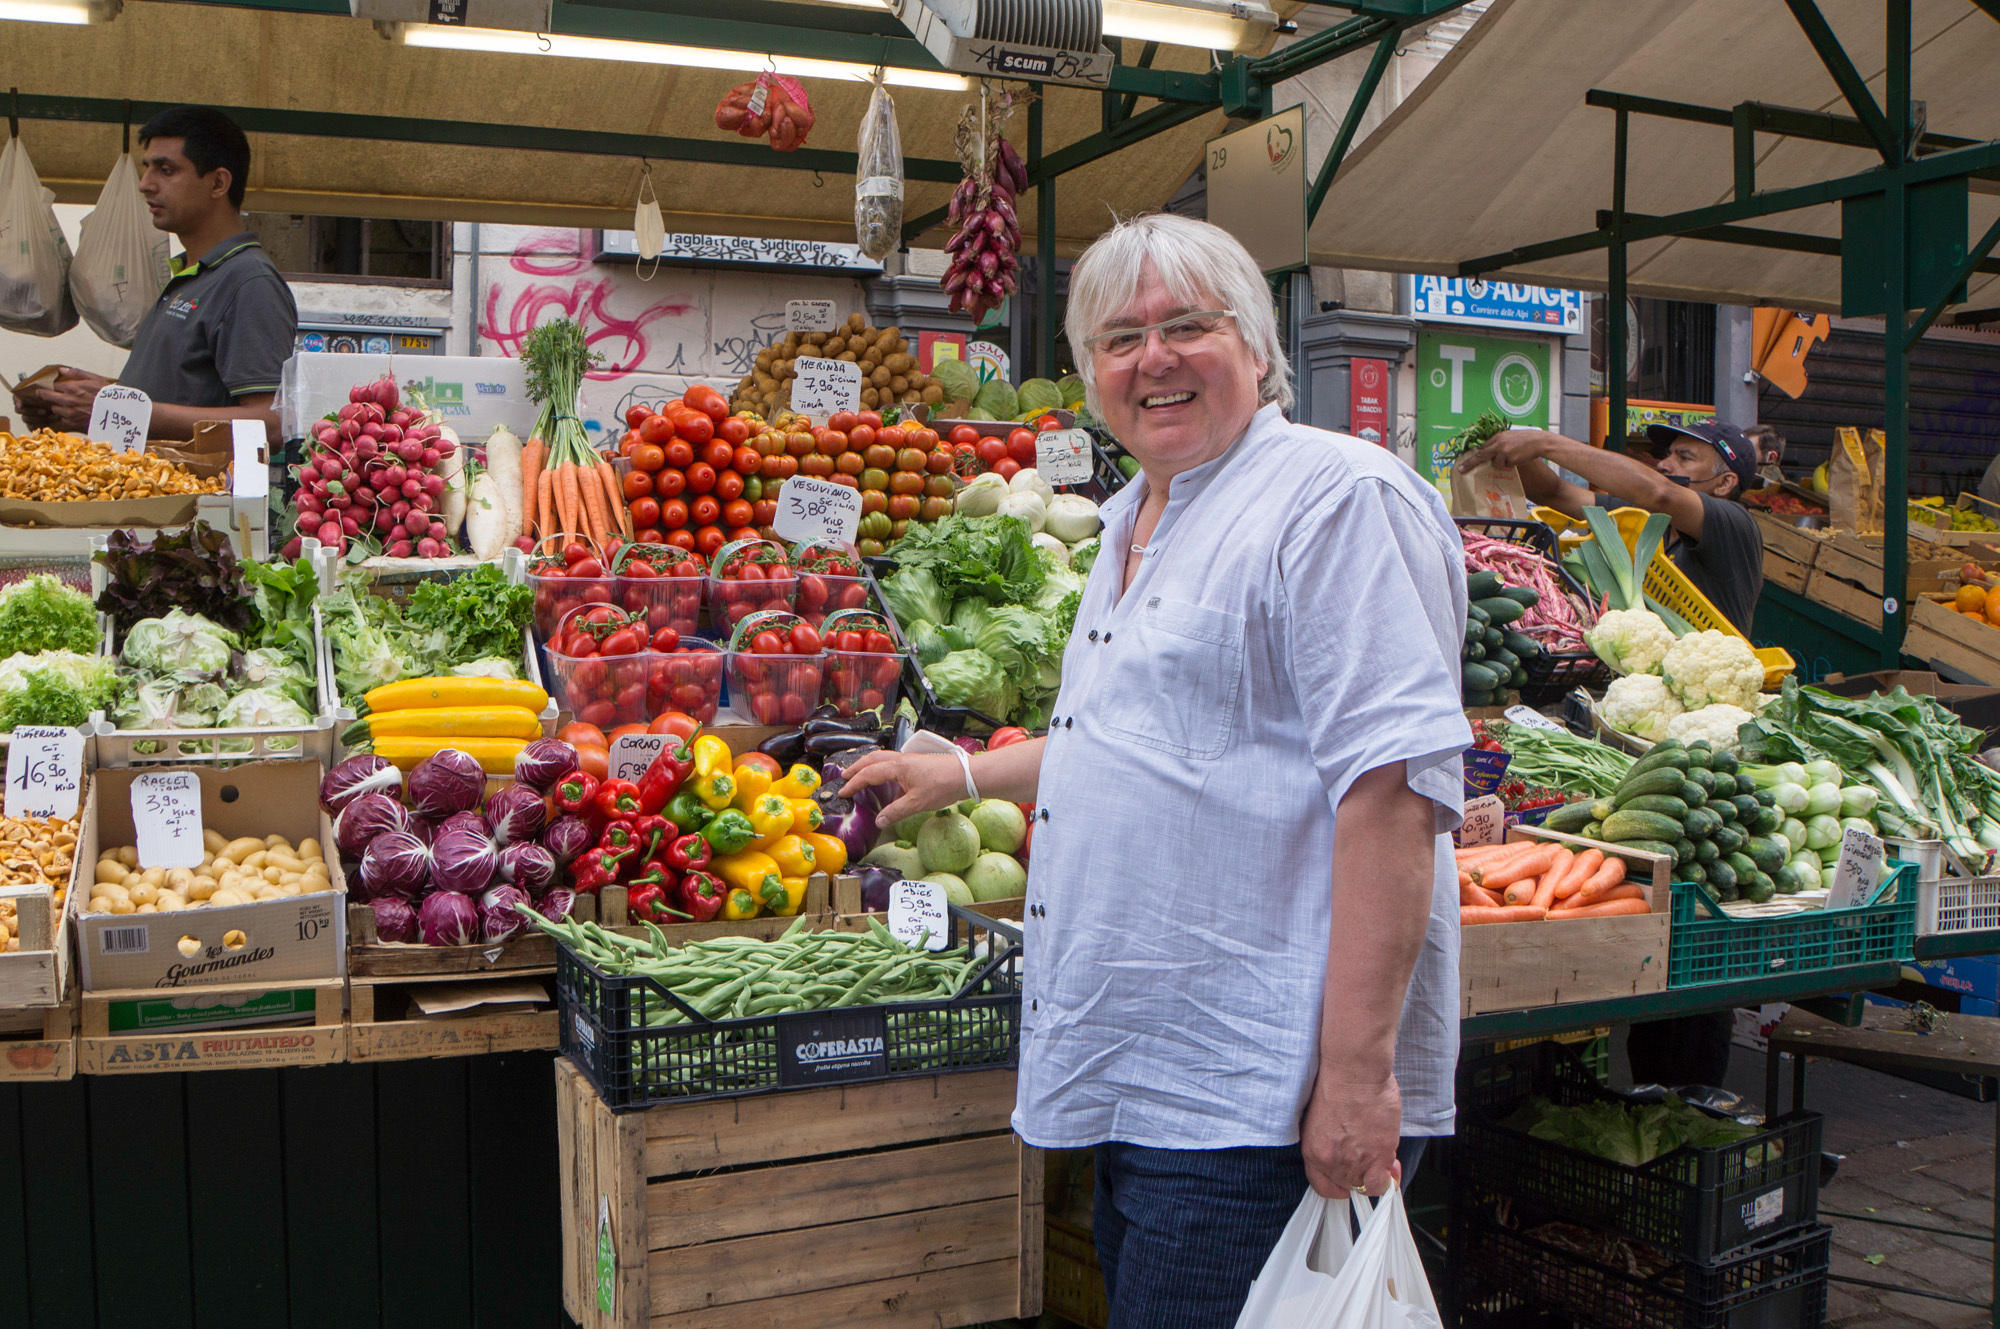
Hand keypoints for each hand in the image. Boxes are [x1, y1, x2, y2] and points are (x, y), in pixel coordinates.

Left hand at [26, 368, 113, 432]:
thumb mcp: (95, 379)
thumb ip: (76, 373)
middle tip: (43, 393)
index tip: (53, 385)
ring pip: (54, 408)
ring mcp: (69, 413)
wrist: (117, 413)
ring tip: (65, 405)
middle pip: (46, 396)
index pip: (53, 385)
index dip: (53, 385)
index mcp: (72, 388)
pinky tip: (72, 414)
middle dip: (44, 394)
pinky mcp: (73, 423)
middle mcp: (67, 400)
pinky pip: (62, 419)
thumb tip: (62, 370)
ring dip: (57, 406)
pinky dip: (65, 417)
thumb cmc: (107, 396)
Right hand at [838, 748, 969, 827]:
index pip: (869, 774)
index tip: (842, 792)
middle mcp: (901, 759)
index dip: (854, 783)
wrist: (966, 775)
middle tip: (844, 777)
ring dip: (869, 765)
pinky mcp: (917, 763)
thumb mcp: (917, 803)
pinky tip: (886, 781)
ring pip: (882, 758)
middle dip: (857, 768)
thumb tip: (878, 821)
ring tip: (860, 774)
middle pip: (872, 759)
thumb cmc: (943, 786)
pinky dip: (882, 767)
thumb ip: (896, 812)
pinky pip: (893, 762)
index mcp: (897, 767)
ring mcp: (909, 760)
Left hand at [1300, 1069, 1402, 1199]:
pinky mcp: (1377, 1156)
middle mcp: (1330, 1161)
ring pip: (1368, 1186)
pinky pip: (1384, 1183)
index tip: (1348, 1182)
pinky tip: (1392, 1164)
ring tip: (1383, 1158)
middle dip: (1361, 1175)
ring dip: (1377, 1175)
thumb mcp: (1322, 1117)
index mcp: (1312, 1150)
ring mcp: (1354, 1162)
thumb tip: (1348, 1148)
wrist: (1352, 1070)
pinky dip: (1390, 1178)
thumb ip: (1332, 1140)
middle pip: (1348, 1185)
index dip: (1338, 1186)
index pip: (1322, 1185)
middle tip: (1372, 1159)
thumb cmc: (1338, 1082)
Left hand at [1456, 427, 1556, 473]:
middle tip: (1460, 469)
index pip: (1482, 447)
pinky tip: (1518, 458)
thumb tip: (1488, 454)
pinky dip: (1511, 465)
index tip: (1464, 462)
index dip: (1473, 456)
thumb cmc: (1525, 440)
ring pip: (1496, 464)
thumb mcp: (1509, 438)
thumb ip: (1498, 444)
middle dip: (1469, 463)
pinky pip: (1506, 466)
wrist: (1538, 441)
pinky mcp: (1510, 458)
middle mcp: (1498, 443)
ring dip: (1502, 464)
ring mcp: (1504, 451)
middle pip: (1481, 455)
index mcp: (1497, 436)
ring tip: (1513, 456)